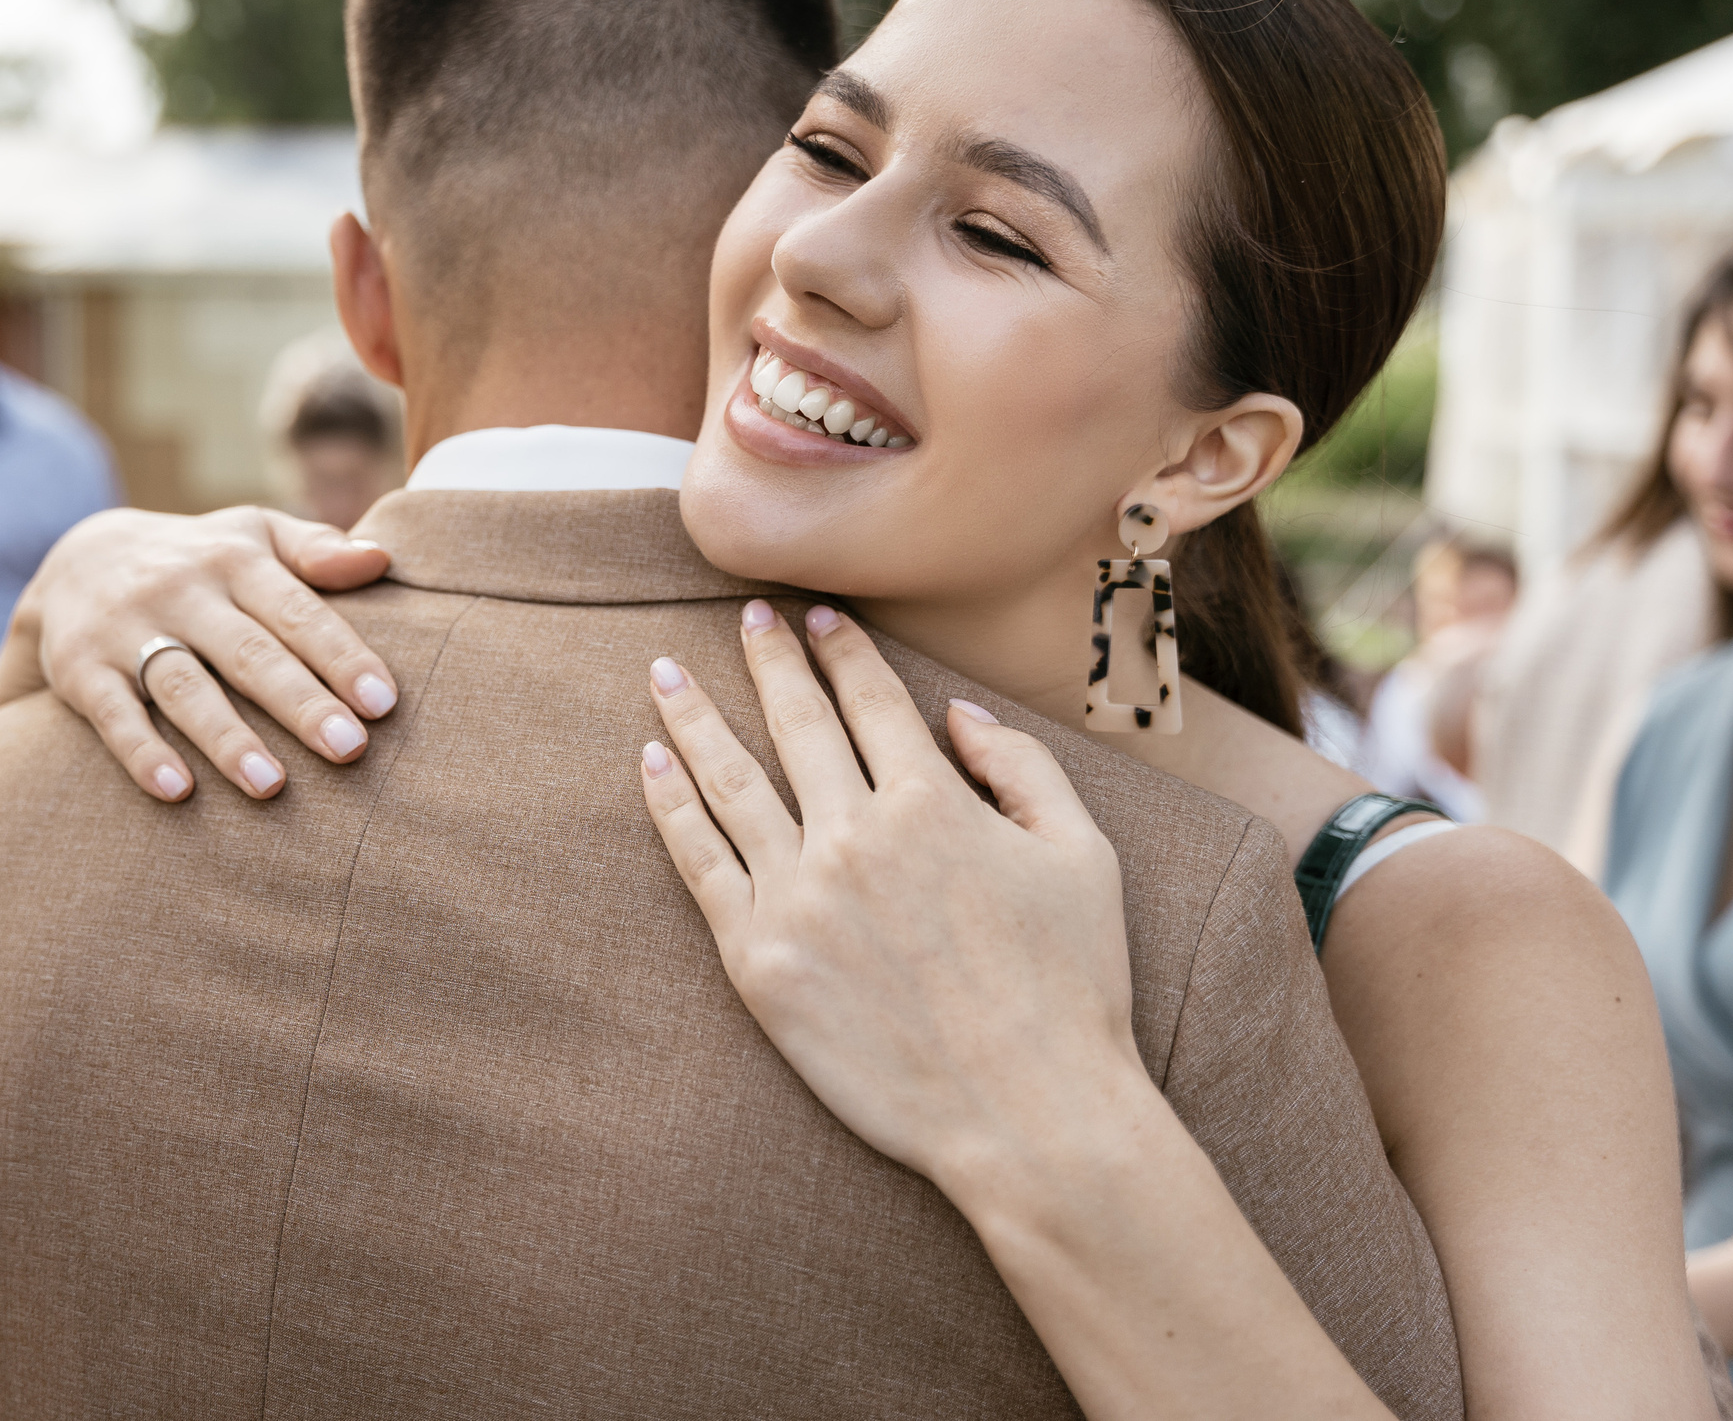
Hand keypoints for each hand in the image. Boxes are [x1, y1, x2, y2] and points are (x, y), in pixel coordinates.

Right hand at [0, 506, 397, 801]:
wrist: (77, 556)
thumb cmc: (199, 558)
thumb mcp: (253, 534)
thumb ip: (317, 548)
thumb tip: (382, 560)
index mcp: (235, 559)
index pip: (296, 610)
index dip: (341, 656)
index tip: (383, 703)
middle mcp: (181, 590)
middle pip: (247, 652)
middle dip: (299, 702)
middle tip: (349, 749)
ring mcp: (127, 630)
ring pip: (182, 687)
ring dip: (226, 737)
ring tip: (270, 785)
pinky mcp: (81, 669)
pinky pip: (113, 715)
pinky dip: (141, 752)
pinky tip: (176, 790)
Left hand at [638, 599, 1141, 1195]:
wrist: (1029, 1116)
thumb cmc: (1073, 989)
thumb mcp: (1083, 855)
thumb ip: (1021, 768)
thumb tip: (954, 714)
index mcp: (932, 801)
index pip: (871, 699)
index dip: (840, 649)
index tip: (815, 616)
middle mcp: (855, 835)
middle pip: (795, 722)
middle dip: (766, 660)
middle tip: (744, 618)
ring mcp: (798, 896)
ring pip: (729, 779)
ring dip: (692, 715)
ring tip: (663, 671)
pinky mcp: (758, 959)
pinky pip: (698, 862)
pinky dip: (669, 805)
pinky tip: (649, 762)